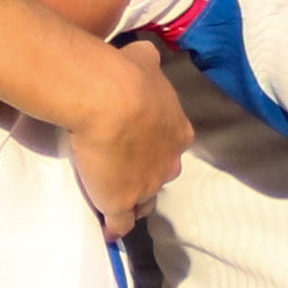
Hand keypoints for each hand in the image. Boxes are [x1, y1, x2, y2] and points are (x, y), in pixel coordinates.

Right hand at [64, 46, 191, 236]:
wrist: (109, 100)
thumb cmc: (128, 77)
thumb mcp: (143, 60)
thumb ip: (147, 62)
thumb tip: (144, 56)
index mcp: (177, 132)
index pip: (172, 146)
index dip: (158, 146)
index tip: (143, 143)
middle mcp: (168, 163)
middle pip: (162, 175)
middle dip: (149, 174)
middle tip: (128, 168)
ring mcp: (146, 187)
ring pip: (145, 202)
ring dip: (135, 201)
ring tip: (118, 200)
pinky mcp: (121, 203)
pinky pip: (121, 223)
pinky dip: (116, 227)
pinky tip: (109, 232)